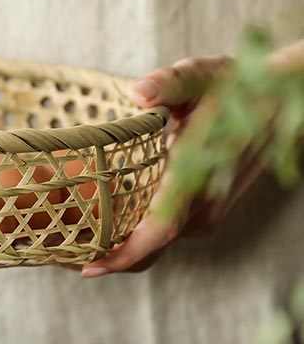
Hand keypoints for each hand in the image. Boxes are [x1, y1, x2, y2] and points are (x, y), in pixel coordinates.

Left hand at [80, 54, 253, 275]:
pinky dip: (137, 238)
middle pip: (151, 249)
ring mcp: (208, 214)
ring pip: (158, 244)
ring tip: (75, 243)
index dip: (125, 254)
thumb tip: (135, 91)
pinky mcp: (208, 216)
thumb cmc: (237, 87)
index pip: (160, 228)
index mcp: (196, 174)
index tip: (89, 268)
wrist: (283, 106)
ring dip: (121, 250)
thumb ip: (170, 83)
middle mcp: (203, 204)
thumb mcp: (203, 76)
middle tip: (61, 259)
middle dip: (107, 260)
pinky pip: (166, 235)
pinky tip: (108, 227)